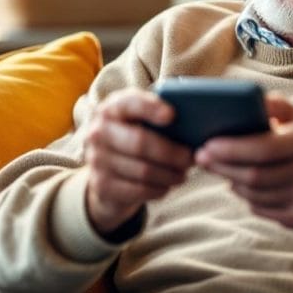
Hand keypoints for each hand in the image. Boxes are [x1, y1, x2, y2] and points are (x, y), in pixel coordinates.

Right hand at [83, 88, 193, 236]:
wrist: (104, 170)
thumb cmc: (134, 137)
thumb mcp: (141, 121)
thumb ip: (159, 117)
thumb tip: (196, 125)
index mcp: (112, 108)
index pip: (130, 102)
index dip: (151, 108)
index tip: (172, 115)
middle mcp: (98, 131)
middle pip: (140, 142)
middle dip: (171, 153)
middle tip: (190, 158)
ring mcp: (96, 160)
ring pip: (143, 171)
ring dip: (170, 175)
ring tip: (183, 173)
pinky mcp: (101, 186)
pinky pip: (139, 190)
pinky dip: (159, 189)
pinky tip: (167, 185)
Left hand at [194, 93, 292, 237]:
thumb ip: (279, 106)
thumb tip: (251, 98)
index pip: (266, 148)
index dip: (233, 148)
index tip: (208, 144)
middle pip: (255, 175)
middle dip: (223, 167)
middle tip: (202, 157)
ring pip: (254, 195)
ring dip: (230, 181)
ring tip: (218, 168)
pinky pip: (261, 209)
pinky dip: (244, 197)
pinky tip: (237, 184)